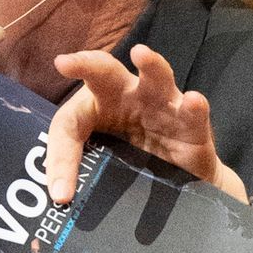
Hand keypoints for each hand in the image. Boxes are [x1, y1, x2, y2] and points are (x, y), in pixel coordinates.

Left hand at [44, 43, 249, 207]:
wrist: (181, 186)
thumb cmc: (135, 167)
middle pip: (105, 74)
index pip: (69, 123)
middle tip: (67, 63)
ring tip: (140, 53)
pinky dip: (194, 106)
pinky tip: (192, 100)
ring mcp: (162, 106)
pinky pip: (192, 113)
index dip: (60, 157)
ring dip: (150, 65)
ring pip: (156, 78)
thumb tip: (60, 198)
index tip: (59, 190)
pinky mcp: (191, 125)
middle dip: (87, 65)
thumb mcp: (104, 171)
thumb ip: (84, 177)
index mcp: (97, 108)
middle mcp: (128, 98)